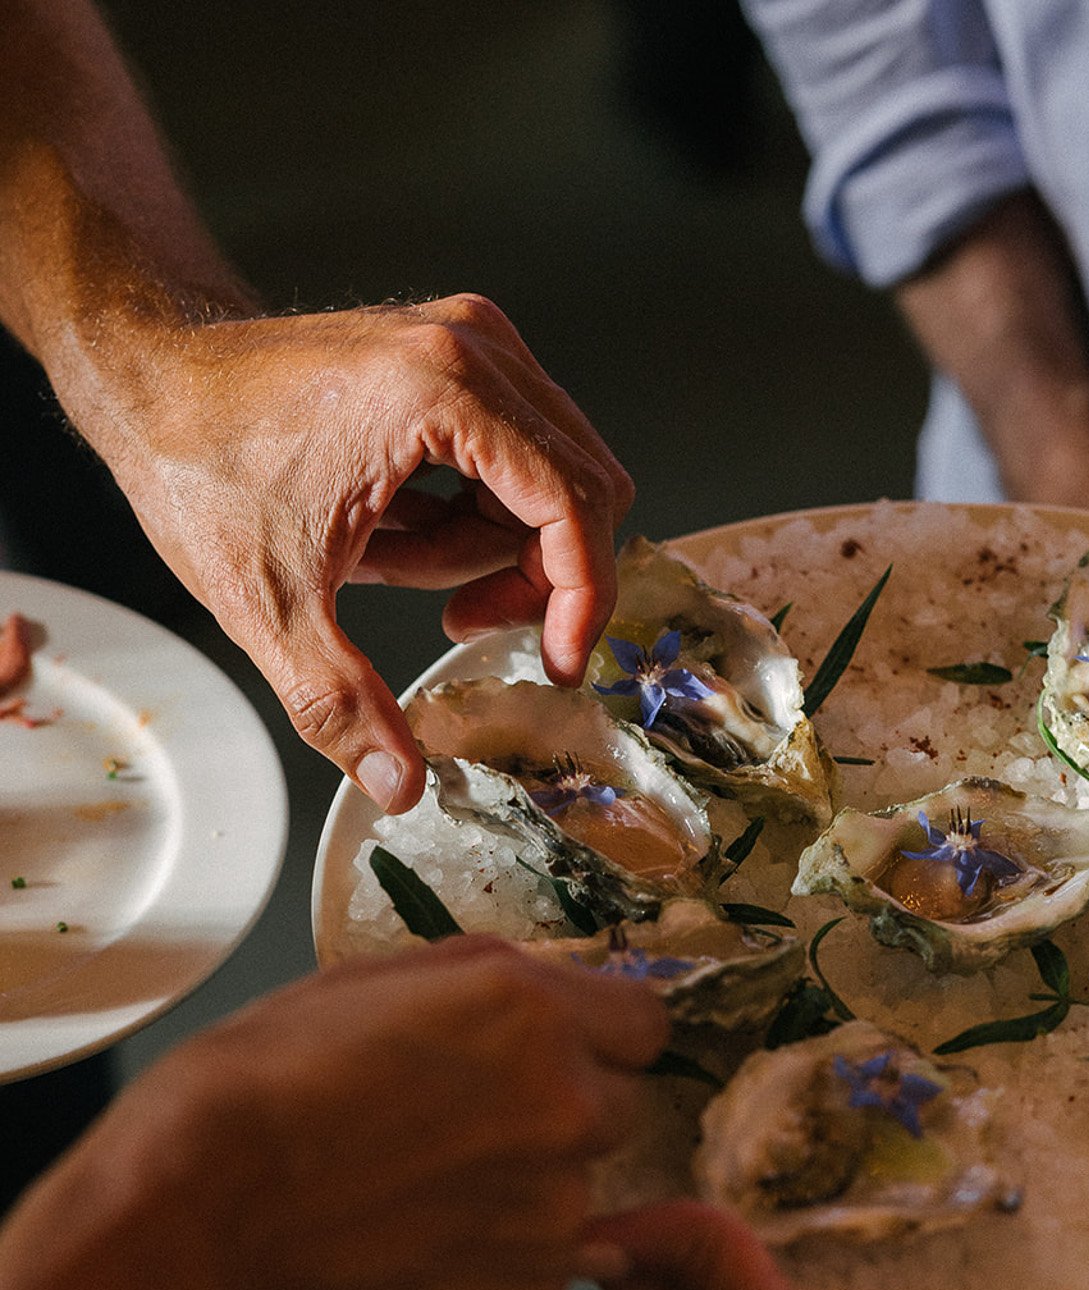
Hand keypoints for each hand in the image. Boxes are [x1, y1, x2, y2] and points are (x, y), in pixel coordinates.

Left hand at [75, 295, 633, 811]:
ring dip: (491, 549)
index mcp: (442, 393)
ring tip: (393, 566)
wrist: (148, 380)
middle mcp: (472, 350)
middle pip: (580, 491)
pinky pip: (516, 460)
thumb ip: (341, 703)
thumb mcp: (269, 604)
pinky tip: (395, 537)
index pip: (573, 506)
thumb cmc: (198, 460)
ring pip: (551, 480)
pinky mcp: (457, 361)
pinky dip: (473, 517)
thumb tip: (400, 783)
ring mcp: (469, 347)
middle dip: (533, 578)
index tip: (553, 663)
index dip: (577, 600)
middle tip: (462, 623)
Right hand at [87, 938, 666, 1289]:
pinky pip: (551, 1262)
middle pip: (621, 1103)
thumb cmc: (252, 1094)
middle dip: (565, 1106)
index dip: (600, 1033)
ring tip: (427, 1188)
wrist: (196, 1230)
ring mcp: (556, 1211)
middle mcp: (566, 1109)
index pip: (645, 1021)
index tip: (565, 1047)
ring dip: (531, 1184)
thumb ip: (478, 980)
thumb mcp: (362, 982)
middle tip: (471, 1120)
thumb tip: (539, 989)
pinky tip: (422, 1241)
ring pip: (582, 1186)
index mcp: (531, 1015)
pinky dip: (504, 1253)